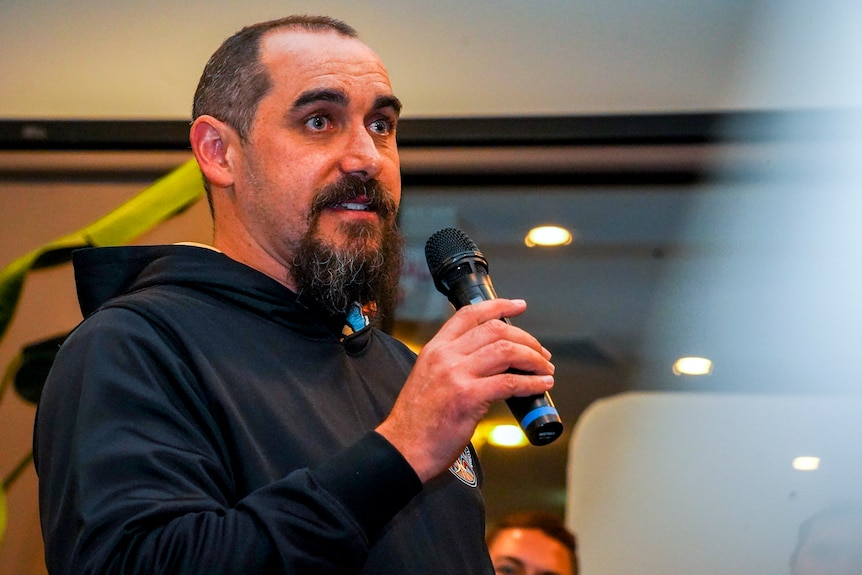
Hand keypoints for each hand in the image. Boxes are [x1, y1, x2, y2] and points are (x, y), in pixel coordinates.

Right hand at [376, 298, 554, 481]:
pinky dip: (532, 383)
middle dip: (526, 339)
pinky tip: (541, 386)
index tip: (518, 306)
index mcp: (435, 349)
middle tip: (540, 352)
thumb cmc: (417, 422)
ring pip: (506, 351)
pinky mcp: (468, 397)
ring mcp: (456, 375)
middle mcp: (445, 356)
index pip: (469, 314)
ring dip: (533, 359)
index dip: (498, 306)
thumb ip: (453, 364)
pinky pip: (509, 382)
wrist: (403, 448)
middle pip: (495, 330)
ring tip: (545, 368)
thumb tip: (489, 363)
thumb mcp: (429, 378)